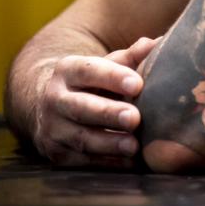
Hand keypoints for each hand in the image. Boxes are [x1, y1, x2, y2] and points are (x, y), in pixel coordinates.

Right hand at [32, 37, 159, 167]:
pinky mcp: (56, 154)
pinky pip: (82, 160)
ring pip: (80, 137)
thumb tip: (156, 43)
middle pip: (82, 107)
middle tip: (135, 118)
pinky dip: (105, 162)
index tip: (137, 84)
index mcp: (67, 70)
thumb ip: (129, 57)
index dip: (112, 77)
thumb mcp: (104, 66)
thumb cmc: (90, 84)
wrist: (47, 106)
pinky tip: (127, 162)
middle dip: (108, 113)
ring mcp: (53, 128)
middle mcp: (54, 98)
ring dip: (108, 143)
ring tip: (134, 146)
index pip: (88, 71)